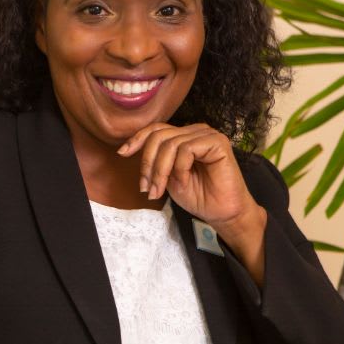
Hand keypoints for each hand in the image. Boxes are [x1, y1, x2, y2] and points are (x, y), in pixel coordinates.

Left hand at [118, 121, 267, 285]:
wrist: (222, 214)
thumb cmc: (198, 196)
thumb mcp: (167, 177)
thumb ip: (155, 161)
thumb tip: (127, 149)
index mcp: (183, 136)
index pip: (156, 129)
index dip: (137, 139)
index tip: (122, 153)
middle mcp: (195, 131)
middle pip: (159, 136)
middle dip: (147, 163)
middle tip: (145, 188)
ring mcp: (206, 134)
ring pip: (170, 144)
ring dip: (159, 171)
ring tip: (158, 191)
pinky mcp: (217, 142)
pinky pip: (186, 150)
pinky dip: (179, 169)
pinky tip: (183, 183)